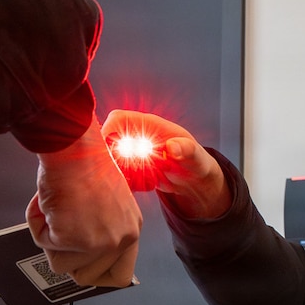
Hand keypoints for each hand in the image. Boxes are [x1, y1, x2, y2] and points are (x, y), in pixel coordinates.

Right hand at [27, 119, 140, 286]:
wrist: (74, 148)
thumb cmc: (86, 164)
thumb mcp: (105, 203)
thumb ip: (99, 229)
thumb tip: (76, 249)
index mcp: (130, 229)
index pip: (120, 275)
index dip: (96, 272)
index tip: (84, 266)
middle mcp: (120, 239)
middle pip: (85, 276)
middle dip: (65, 255)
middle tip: (62, 227)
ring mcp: (98, 243)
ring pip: (60, 264)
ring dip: (50, 238)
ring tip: (57, 209)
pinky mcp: (74, 239)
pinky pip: (44, 243)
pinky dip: (39, 223)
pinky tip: (50, 202)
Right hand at [100, 109, 229, 219]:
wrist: (194, 178)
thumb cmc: (196, 160)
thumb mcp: (195, 155)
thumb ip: (185, 149)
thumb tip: (171, 147)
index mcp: (150, 125)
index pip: (119, 118)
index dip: (108, 129)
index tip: (108, 149)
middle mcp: (137, 137)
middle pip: (109, 140)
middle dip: (111, 157)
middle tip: (127, 172)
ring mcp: (133, 153)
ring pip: (112, 160)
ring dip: (120, 172)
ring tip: (143, 180)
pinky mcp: (132, 168)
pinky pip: (119, 174)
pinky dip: (127, 183)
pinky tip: (145, 186)